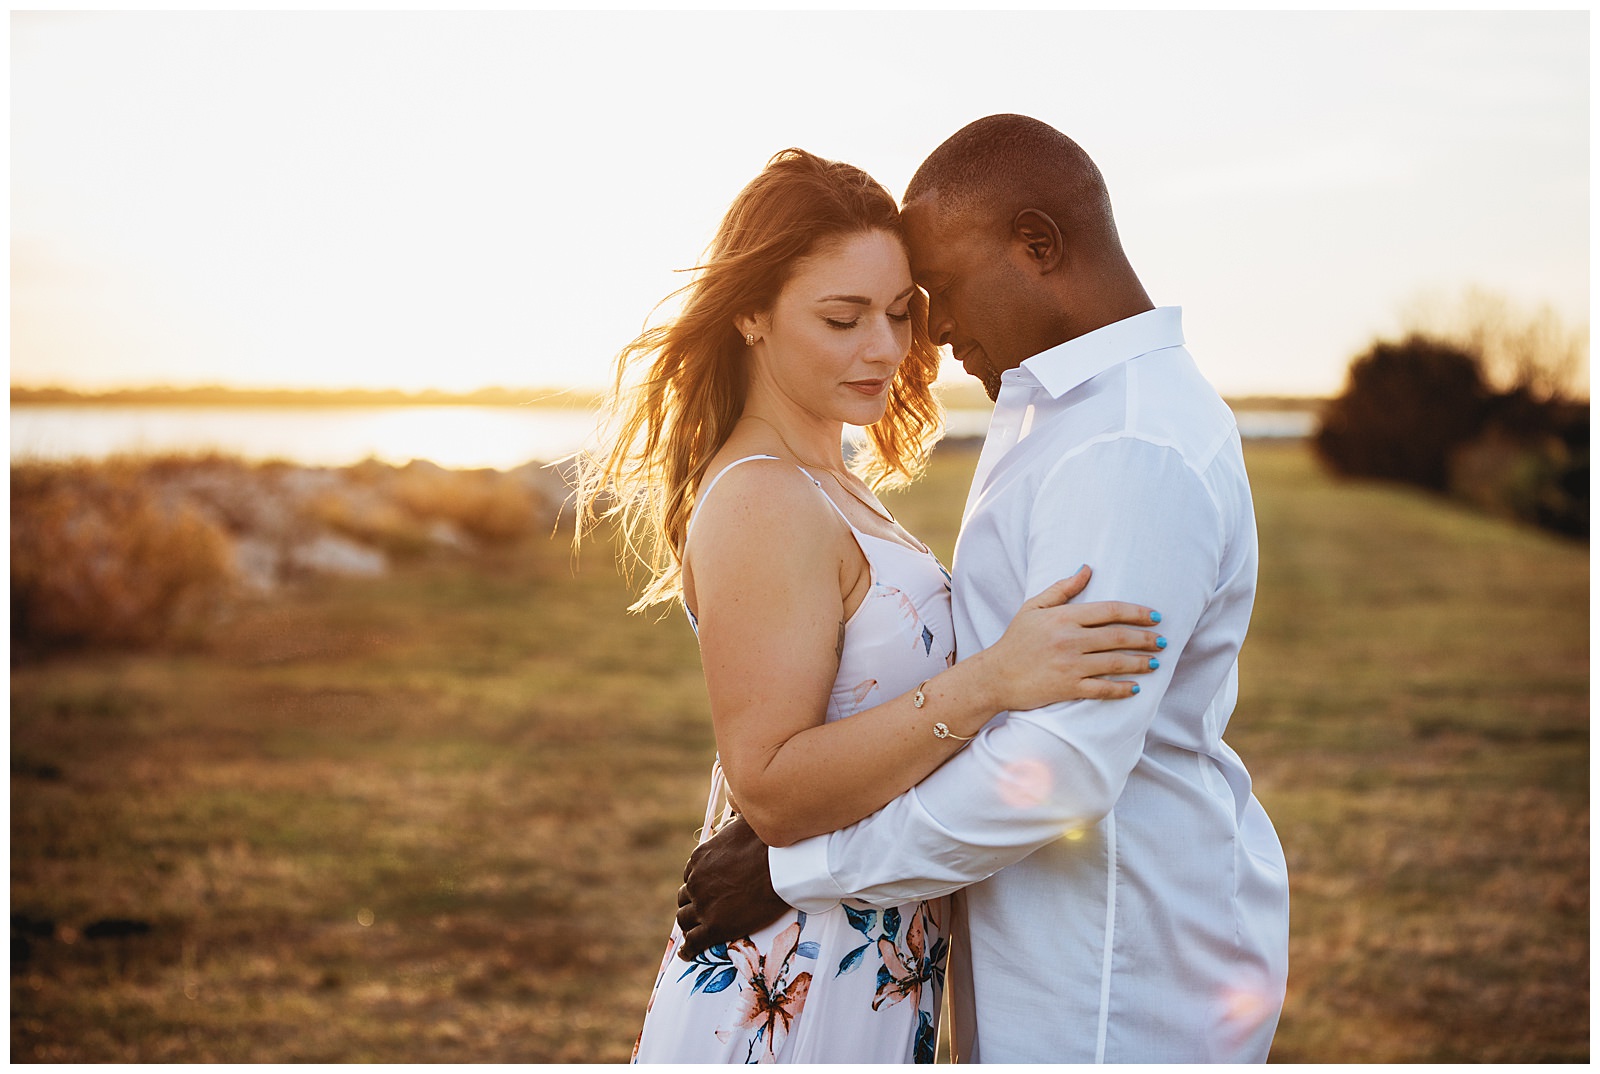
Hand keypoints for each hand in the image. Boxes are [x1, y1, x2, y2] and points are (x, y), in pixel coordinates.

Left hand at [675, 815, 790, 959]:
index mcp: (699, 858)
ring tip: (693, 932)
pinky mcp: (714, 927)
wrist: (784, 866)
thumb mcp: (746, 822)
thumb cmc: (771, 842)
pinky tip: (689, 954)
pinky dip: (689, 950)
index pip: (691, 875)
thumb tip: (743, 806)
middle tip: (701, 911)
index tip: (707, 889)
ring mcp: (703, 905)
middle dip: (691, 904)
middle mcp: (696, 881)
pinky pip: (693, 943)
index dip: (699, 884)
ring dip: (689, 924)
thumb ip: (737, 821)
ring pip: (684, 919)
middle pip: (685, 897)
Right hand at [983, 565, 1164, 710]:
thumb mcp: (1034, 608)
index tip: (1155, 616)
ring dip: (1140, 663)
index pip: (1110, 611)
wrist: (995, 676)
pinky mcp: (1068, 688)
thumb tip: (1087, 569)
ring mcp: (1070, 665)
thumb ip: (1062, 588)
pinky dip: (1121, 689)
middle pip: (1118, 637)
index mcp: (1064, 617)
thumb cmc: (1015, 640)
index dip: (1137, 613)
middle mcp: (1070, 640)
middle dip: (1146, 639)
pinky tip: (1134, 688)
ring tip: (1156, 663)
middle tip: (1162, 641)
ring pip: (1115, 662)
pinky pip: (1102, 689)